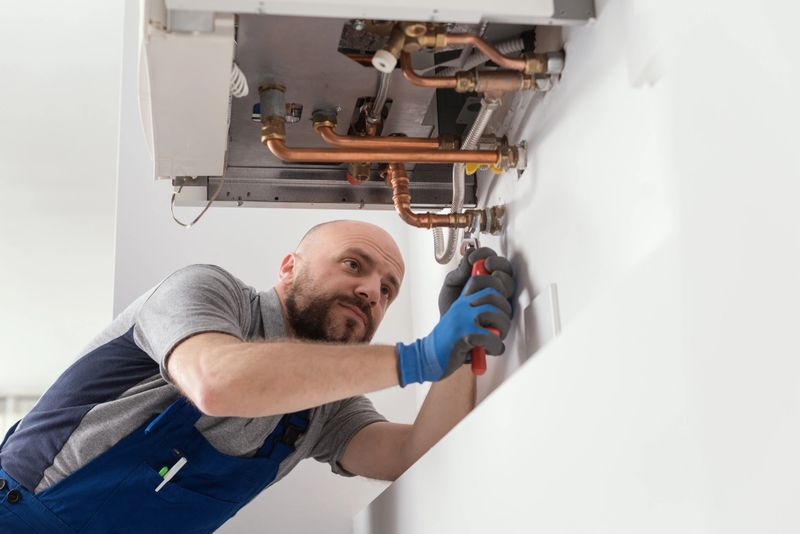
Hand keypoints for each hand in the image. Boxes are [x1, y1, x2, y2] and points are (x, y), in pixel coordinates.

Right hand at [396, 285, 511, 385]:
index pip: (483, 280)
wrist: (428, 358)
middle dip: (504, 312)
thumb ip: (479, 312)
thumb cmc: (450, 342)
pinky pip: (491, 337)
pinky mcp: (463, 335)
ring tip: (496, 340)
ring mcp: (462, 319)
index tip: (500, 306)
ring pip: (495, 313)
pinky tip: (489, 351)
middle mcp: (462, 306)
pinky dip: (495, 346)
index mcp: (462, 300)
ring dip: (502, 330)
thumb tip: (505, 309)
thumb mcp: (462, 321)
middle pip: (494, 295)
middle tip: (501, 327)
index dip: (498, 288)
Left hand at [438, 247, 512, 315]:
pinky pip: (507, 307)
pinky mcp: (502, 317)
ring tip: (486, 283)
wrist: (448, 332)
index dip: (484, 254)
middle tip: (486, 265)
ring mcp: (500, 301)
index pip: (491, 258)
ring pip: (509, 285)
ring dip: (499, 280)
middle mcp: (495, 286)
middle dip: (498, 263)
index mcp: (484, 275)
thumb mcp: (451, 285)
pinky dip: (498, 301)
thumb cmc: (451, 307)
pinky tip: (484, 301)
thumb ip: (459, 272)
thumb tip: (468, 258)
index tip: (472, 258)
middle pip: (506, 269)